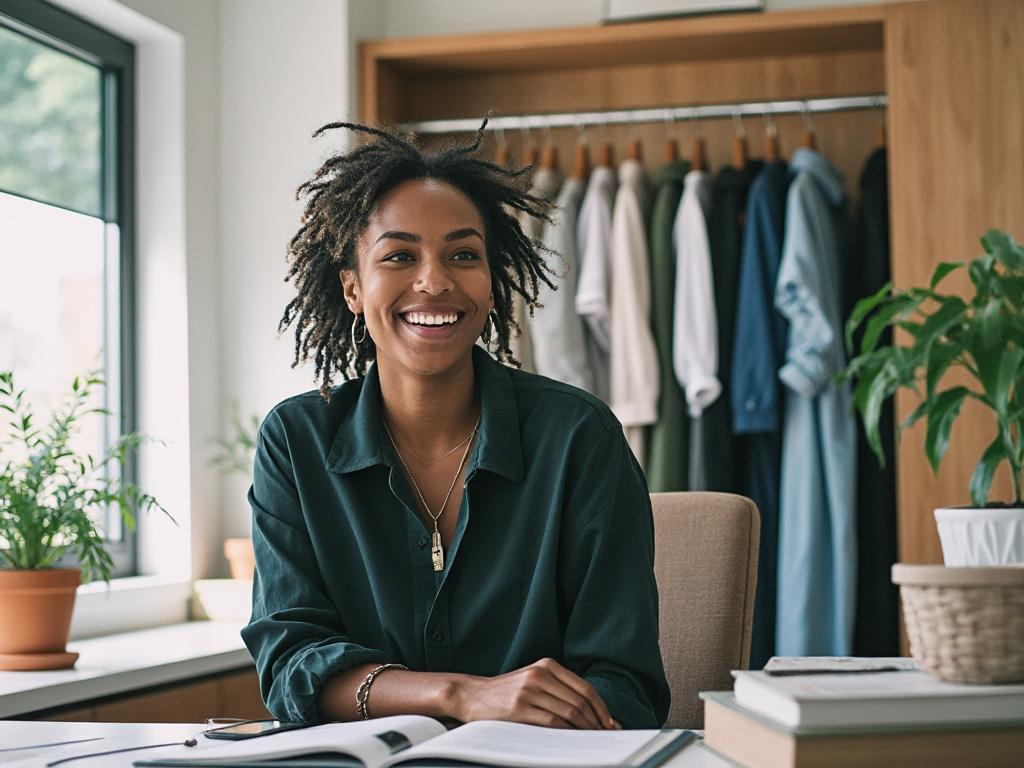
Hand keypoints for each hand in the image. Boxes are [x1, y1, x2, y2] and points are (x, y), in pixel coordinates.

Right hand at [451, 657, 619, 729]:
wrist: (472, 695)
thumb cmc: (507, 693)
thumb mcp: (533, 680)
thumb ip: (558, 690)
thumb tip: (591, 714)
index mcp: (547, 666)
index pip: (585, 688)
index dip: (601, 708)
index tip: (611, 724)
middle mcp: (540, 674)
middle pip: (580, 702)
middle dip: (597, 722)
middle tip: (606, 737)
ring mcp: (529, 690)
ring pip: (569, 713)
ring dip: (585, 730)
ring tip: (592, 742)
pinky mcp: (519, 708)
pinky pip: (552, 723)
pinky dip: (567, 734)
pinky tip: (573, 742)